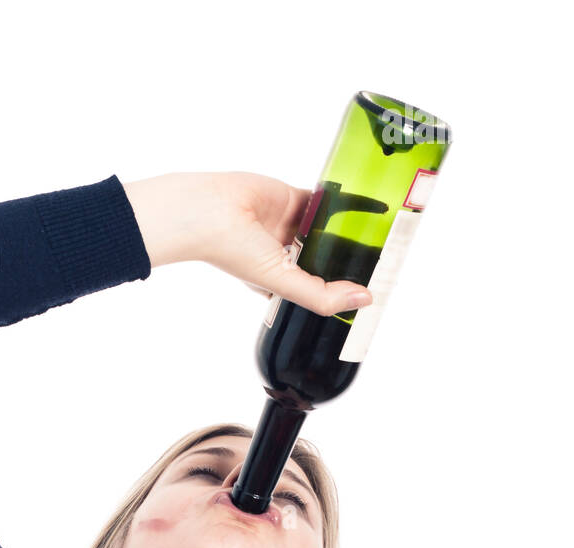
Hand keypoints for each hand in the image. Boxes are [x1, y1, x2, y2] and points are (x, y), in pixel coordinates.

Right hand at [122, 171, 372, 317]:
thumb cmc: (233, 251)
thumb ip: (321, 295)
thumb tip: (363, 300)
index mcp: (281, 282)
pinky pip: (325, 200)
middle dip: (351, 260)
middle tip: (388, 260)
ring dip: (351, 230)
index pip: (321, 290)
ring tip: (386, 232)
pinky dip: (344, 201)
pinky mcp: (292, 198)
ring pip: (330, 230)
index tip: (372, 290)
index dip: (344, 291)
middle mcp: (288, 256)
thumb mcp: (280, 283)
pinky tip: (367, 202)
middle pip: (328, 259)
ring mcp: (291, 226)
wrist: (208, 210)